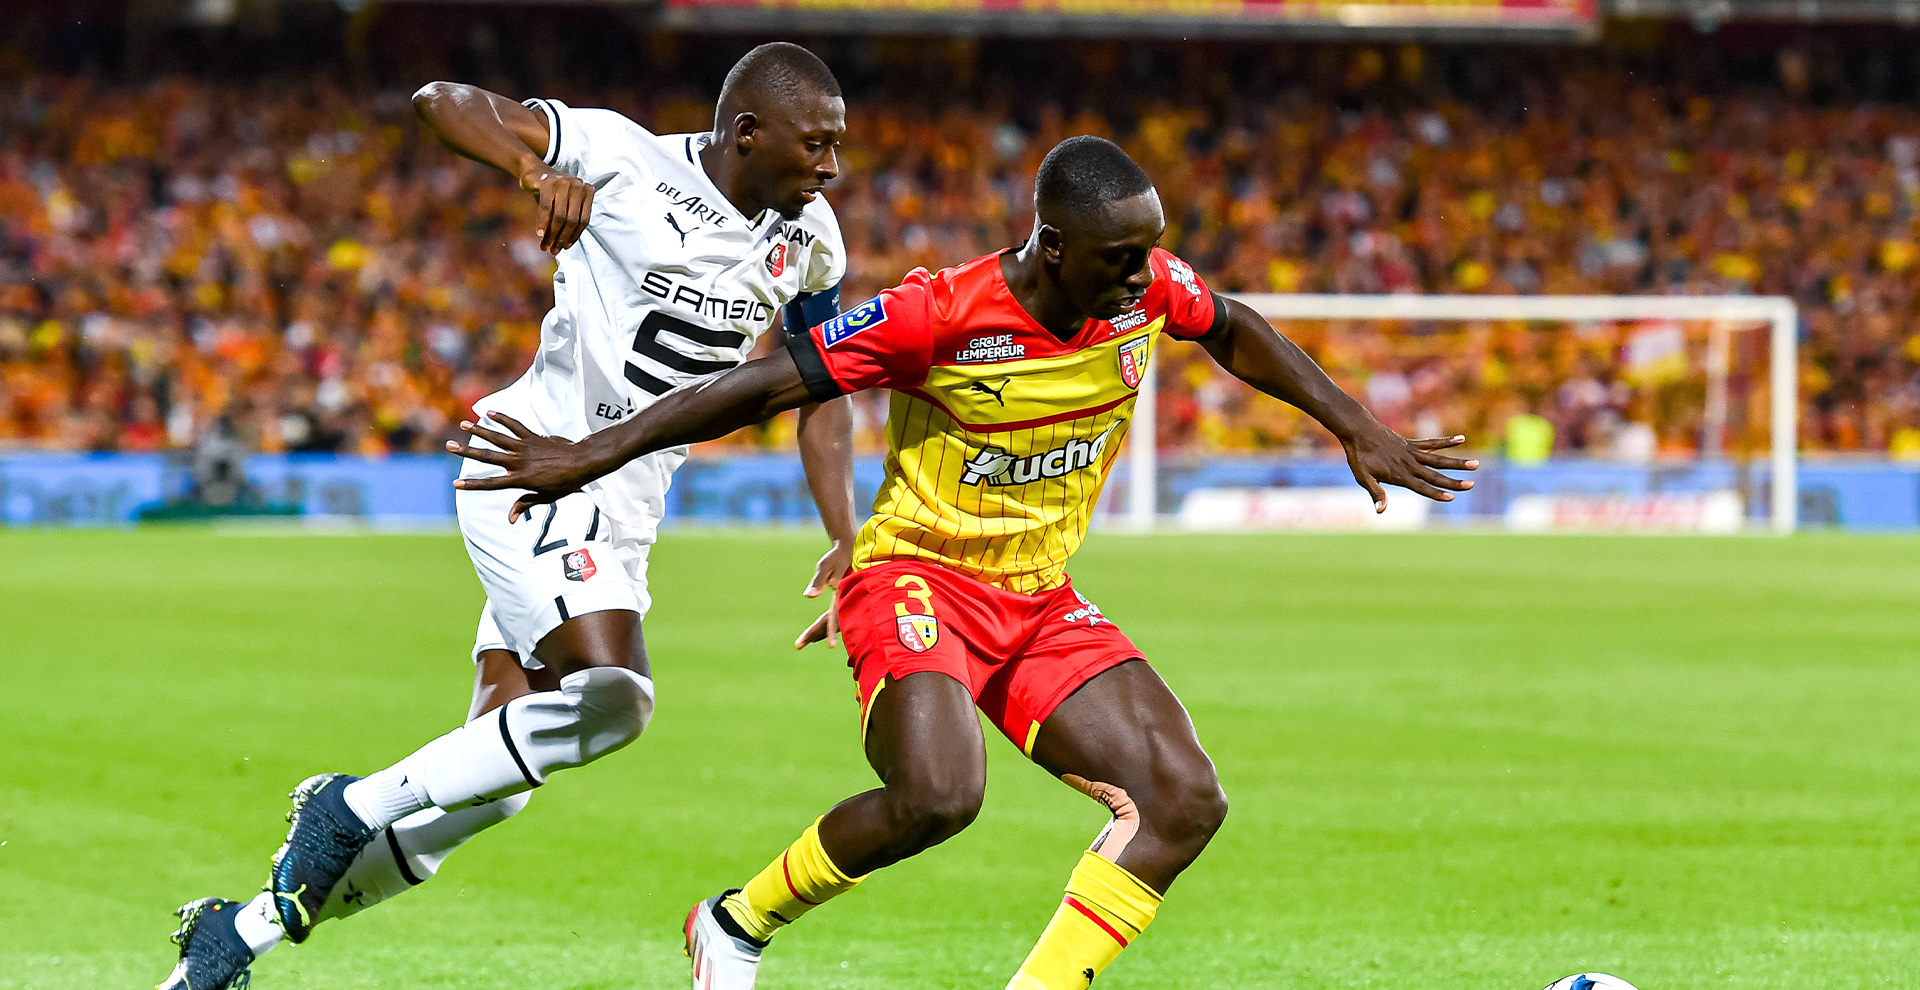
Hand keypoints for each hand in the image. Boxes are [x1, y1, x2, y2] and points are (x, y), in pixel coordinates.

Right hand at [447, 414, 604, 521]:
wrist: (582, 463)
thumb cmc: (565, 483)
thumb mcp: (545, 498)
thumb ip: (525, 504)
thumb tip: (510, 518)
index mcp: (521, 479)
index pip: (492, 484)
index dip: (473, 484)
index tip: (455, 484)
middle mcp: (519, 462)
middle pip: (488, 457)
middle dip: (467, 452)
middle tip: (449, 446)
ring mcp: (525, 448)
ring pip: (498, 438)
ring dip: (479, 431)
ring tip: (463, 425)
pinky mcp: (533, 437)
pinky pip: (515, 426)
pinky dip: (503, 419)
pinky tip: (489, 413)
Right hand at [519, 165, 592, 253]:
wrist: (533, 171)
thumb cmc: (551, 193)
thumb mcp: (563, 206)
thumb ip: (567, 221)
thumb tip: (563, 246)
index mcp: (587, 191)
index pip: (584, 220)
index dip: (575, 236)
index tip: (565, 247)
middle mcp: (578, 186)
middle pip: (572, 219)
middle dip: (562, 238)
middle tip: (553, 250)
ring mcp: (564, 183)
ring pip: (560, 216)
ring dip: (551, 234)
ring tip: (544, 246)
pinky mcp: (548, 183)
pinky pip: (546, 208)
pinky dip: (542, 223)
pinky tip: (539, 234)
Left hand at [794, 540, 849, 648]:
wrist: (849, 546)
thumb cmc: (836, 556)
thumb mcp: (824, 566)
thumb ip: (817, 582)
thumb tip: (808, 596)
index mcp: (841, 594)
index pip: (833, 617)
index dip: (830, 632)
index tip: (830, 646)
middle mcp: (844, 600)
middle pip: (830, 623)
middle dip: (815, 634)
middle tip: (798, 645)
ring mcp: (845, 601)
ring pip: (833, 621)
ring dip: (820, 631)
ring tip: (805, 640)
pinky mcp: (842, 600)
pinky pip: (834, 616)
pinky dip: (827, 624)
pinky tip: (820, 630)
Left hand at [1341, 428, 1477, 511]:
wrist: (1359, 430)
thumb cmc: (1359, 456)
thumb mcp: (1363, 477)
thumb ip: (1375, 492)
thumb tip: (1381, 511)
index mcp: (1399, 475)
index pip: (1421, 486)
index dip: (1436, 493)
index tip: (1451, 497)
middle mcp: (1409, 464)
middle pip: (1435, 474)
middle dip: (1453, 481)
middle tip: (1471, 484)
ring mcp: (1412, 452)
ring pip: (1439, 458)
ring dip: (1457, 462)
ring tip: (1475, 464)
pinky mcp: (1411, 443)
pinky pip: (1432, 443)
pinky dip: (1447, 441)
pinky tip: (1462, 439)